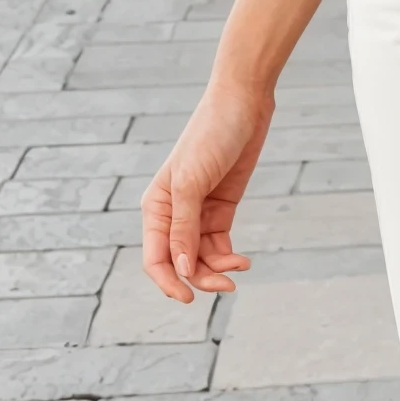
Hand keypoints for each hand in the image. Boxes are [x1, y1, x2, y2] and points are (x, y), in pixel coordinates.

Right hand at [141, 82, 273, 301]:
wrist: (244, 102)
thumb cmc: (211, 134)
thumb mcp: (192, 181)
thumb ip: (184, 228)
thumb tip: (182, 270)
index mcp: (156, 207)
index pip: (155, 258)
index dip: (168, 282)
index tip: (188, 298)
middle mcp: (173, 214)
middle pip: (180, 263)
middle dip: (201, 278)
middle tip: (228, 285)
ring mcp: (198, 212)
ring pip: (201, 258)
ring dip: (217, 270)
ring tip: (240, 267)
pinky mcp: (221, 208)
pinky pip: (218, 245)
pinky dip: (228, 257)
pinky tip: (243, 261)